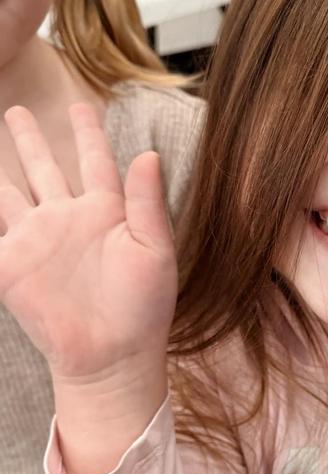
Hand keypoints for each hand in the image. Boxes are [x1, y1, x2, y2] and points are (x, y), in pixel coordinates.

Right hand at [0, 104, 175, 380]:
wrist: (112, 355)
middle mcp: (70, 220)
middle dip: (32, 140)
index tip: (81, 106)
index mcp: (107, 213)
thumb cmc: (144, 307)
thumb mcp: (154, 251)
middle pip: (46, 168)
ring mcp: (38, 240)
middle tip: (18, 110)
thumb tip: (149, 153)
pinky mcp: (12, 263)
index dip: (87, 133)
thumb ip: (147, 202)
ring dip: (1, 168)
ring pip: (12, 191)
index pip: (96, 162)